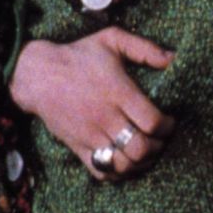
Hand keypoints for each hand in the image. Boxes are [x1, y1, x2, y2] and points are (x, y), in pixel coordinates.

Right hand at [10, 28, 174, 180]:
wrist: (37, 75)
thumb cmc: (78, 56)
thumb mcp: (112, 40)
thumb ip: (145, 48)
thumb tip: (175, 58)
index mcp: (117, 92)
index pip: (152, 121)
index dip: (167, 127)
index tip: (169, 121)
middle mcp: (105, 117)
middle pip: (141, 149)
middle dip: (158, 147)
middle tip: (160, 139)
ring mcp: (90, 135)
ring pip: (124, 164)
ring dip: (141, 163)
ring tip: (146, 152)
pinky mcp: (78, 147)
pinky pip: (102, 172)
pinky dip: (119, 173)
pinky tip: (126, 161)